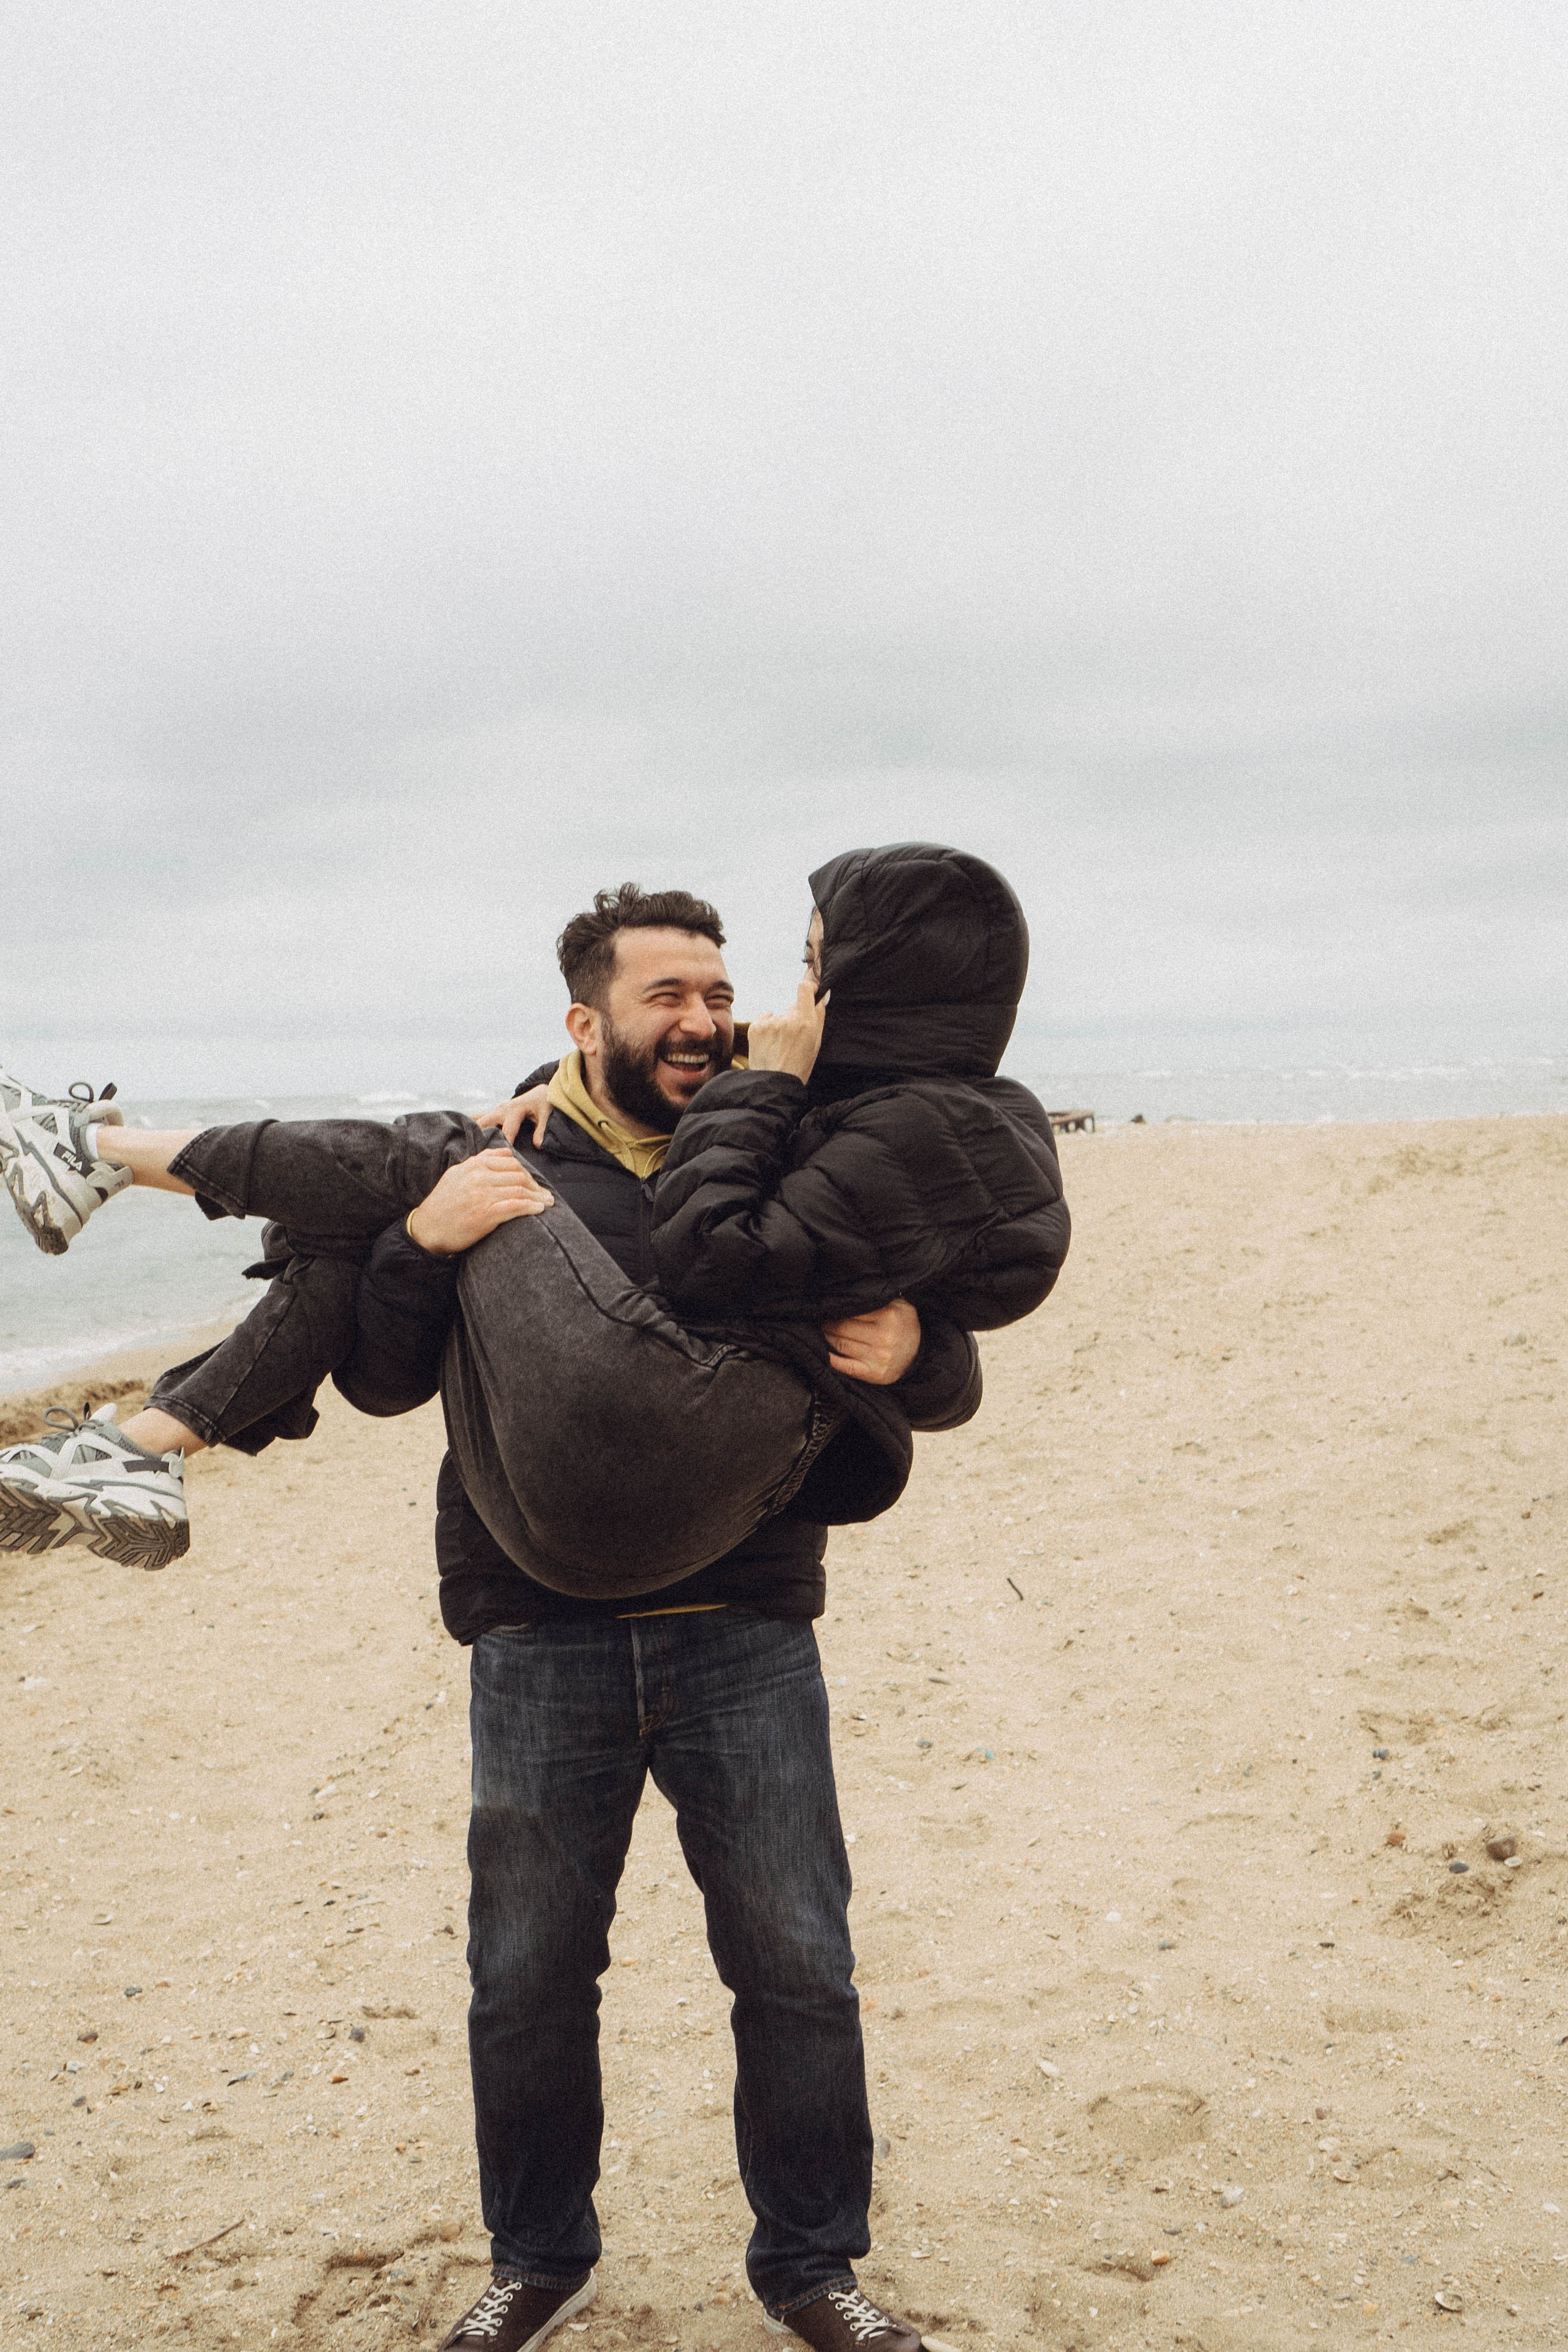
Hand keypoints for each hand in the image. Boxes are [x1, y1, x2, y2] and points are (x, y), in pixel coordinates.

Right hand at [406, 1149, 554, 1256]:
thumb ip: (477, 1164)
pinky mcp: (485, 1213)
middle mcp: (478, 1176)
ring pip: (519, 1188)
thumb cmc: (443, 1205)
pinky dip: (531, 1206)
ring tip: (547, 1202)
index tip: (532, 1181)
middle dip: (534, 1184)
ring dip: (537, 1196)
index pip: (508, 1160)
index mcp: (472, 1165)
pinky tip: (539, 1209)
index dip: (525, 1170)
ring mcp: (482, 1194)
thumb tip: (501, 1156)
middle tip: (544, 1194)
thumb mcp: (456, 1175)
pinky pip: (515, 1205)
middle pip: (517, 1173)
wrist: (427, 1229)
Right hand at [473, 1085, 552, 1146]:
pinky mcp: (496, 1112)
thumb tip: (538, 1145)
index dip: (504, 1145)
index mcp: (514, 1110)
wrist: (541, 1092)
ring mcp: (497, 1110)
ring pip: (480, 1122)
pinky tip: (471, 1140)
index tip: (501, 1158)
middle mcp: (501, 1109)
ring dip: (477, 1134)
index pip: (506, 1132)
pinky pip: (481, 1119)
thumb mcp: (546, 1114)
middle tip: (480, 1154)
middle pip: (484, 1124)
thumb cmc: (543, 1102)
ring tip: (475, 1150)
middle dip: (481, 1138)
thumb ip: (541, 1130)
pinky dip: (477, 1128)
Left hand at [746, 976, 827, 1083]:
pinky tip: (770, 1043)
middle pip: (793, 1006)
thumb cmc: (798, 1066)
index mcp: (806, 1021)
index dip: (808, 987)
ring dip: (780, 1025)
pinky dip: (767, 1028)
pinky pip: (765, 1019)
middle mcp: (787, 1018)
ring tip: (780, 1045)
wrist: (774, 1082)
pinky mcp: (756, 1026)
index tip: (810, 991)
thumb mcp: (816, 1043)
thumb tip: (821, 997)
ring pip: (779, 1015)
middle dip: (796, 1015)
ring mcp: (770, 1022)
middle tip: (794, 1036)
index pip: (805, 987)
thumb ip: (819, 1016)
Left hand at [823, 1297, 920, 1384]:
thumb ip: (877, 1298)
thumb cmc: (903, 1325)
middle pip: (842, 1328)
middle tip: (821, 1321)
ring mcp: (878, 1357)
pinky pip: (845, 1366)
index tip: (827, 1309)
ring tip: (822, 1333)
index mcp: (888, 1316)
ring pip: (840, 1345)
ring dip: (826, 1338)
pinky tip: (823, 1353)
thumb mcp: (898, 1304)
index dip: (835, 1310)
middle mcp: (883, 1337)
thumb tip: (848, 1295)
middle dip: (827, 1324)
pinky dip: (831, 1359)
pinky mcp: (874, 1373)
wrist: (919, 1353)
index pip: (850, 1311)